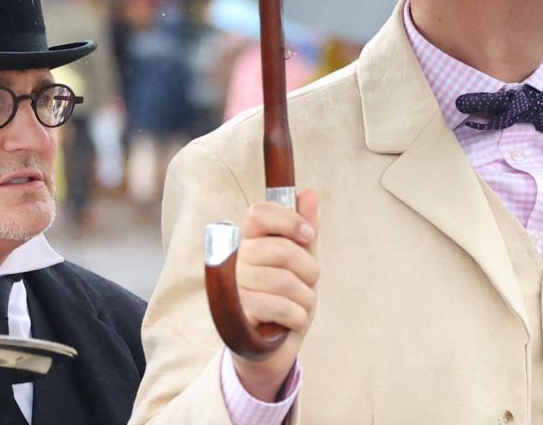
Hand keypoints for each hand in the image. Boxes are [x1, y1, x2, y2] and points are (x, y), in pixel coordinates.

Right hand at [229, 189, 318, 400]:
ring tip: (300, 307)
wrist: (269, 350)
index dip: (289, 220)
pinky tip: (292, 322)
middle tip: (308, 284)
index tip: (307, 236)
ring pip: (286, 282)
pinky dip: (298, 317)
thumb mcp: (300, 263)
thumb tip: (309, 193)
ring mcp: (233, 288)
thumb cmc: (285, 300)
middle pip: (282, 250)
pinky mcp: (237, 316)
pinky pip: (282, 307)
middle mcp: (234, 261)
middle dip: (309, 270)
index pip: (259, 213)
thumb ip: (304, 230)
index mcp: (248, 242)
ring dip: (306, 299)